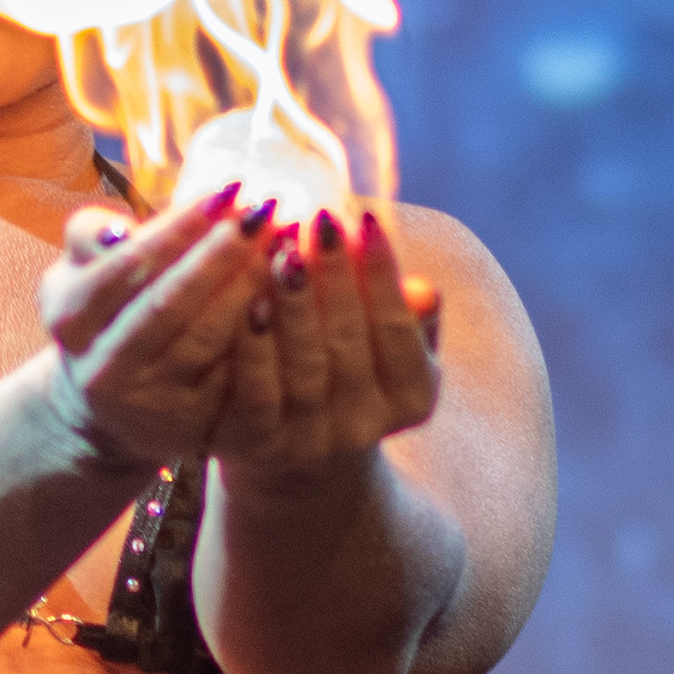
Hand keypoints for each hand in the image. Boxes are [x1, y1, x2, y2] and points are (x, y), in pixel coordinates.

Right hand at [38, 181, 264, 466]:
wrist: (109, 406)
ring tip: (285, 243)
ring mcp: (148, 401)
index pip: (129, 263)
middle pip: (169, 303)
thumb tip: (119, 232)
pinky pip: (234, 372)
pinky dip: (263, 330)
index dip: (181, 226)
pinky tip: (289, 295)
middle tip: (268, 210)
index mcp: (71, 318)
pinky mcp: (191, 425)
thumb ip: (90, 236)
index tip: (230, 188)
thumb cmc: (107, 313)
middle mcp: (104, 367)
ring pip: (207, 338)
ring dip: (251, 286)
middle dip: (222, 252)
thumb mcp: (79, 273)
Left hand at [211, 205, 441, 482]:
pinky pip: (256, 394)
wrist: (297, 457)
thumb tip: (425, 290)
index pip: (397, 327)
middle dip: (334, 276)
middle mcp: (365, 425)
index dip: (381, 272)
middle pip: (349, 342)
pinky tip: (248, 301)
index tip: (364, 216)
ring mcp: (310, 440)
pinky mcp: (257, 445)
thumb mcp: (390, 350)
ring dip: (293, 305)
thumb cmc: (351, 373)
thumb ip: (408, 317)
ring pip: (304, 366)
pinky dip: (253, 348)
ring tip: (282, 249)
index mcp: (412, 397)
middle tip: (317, 218)